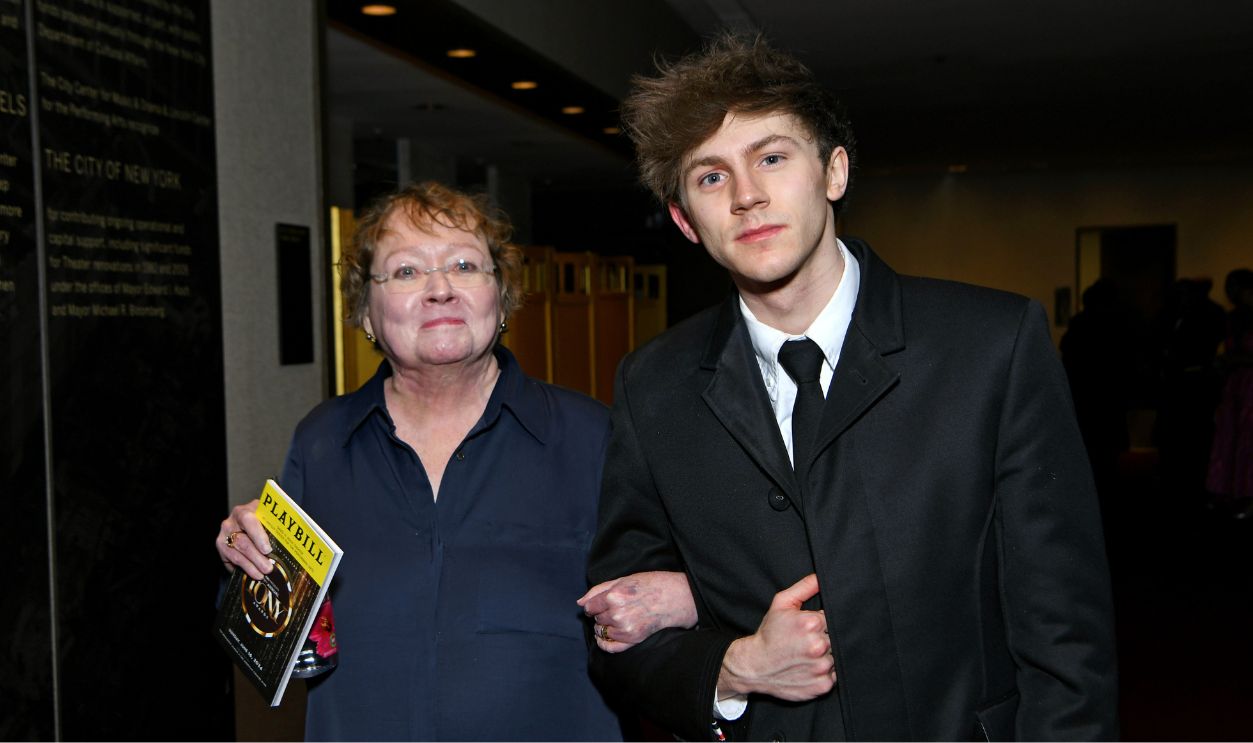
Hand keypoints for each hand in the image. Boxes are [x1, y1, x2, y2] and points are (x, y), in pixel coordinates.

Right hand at [216, 499, 273, 579]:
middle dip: (257, 558)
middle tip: (268, 568)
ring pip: (237, 555)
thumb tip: (291, 541)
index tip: (267, 550)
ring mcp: (223, 537)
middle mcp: (230, 523)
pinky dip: (243, 570)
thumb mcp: (268, 518)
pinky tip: (253, 574)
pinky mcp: (221, 550)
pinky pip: (231, 562)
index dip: (258, 536)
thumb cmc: (262, 520)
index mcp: (244, 511)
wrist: (247, 522)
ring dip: (251, 567)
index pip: (249, 521)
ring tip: (262, 574)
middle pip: (243, 542)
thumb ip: (275, 526)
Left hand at [578, 571, 696, 652]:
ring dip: (605, 627)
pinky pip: (611, 647)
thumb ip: (599, 590)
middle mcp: (617, 614)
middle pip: (597, 619)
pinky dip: (605, 644)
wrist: (676, 597)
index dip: (594, 605)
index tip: (599, 604)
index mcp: (613, 596)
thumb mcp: (623, 580)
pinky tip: (605, 638)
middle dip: (602, 614)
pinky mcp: (633, 639)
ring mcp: (625, 629)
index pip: (590, 607)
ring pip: (602, 631)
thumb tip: (580, 602)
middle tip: (615, 608)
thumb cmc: (651, 584)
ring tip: (617, 619)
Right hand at [717, 573, 834, 701]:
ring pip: (837, 657)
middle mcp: (819, 646)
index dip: (822, 623)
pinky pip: (834, 676)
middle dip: (824, 638)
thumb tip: (822, 577)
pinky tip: (809, 668)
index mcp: (812, 623)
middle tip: (806, 642)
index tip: (810, 628)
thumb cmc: (769, 635)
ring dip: (826, 656)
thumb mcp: (781, 604)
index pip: (833, 619)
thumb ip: (804, 588)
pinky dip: (825, 673)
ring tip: (806, 656)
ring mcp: (822, 667)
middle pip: (836, 638)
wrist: (755, 665)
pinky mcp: (822, 685)